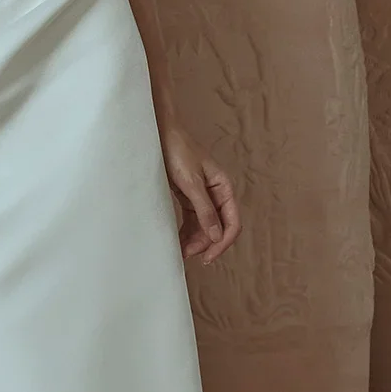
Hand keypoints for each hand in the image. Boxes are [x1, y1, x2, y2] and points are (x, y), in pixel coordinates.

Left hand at [161, 124, 240, 263]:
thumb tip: (217, 236)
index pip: (232, 222)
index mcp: (223, 187)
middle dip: (205, 243)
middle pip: (218, 227)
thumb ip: (205, 210)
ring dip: (195, 240)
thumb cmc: (177, 151)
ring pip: (204, 225)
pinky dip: (186, 231)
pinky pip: (191, 219)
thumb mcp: (191, 182)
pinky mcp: (187, 196)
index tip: (208, 257)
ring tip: (180, 251)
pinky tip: (177, 240)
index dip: (223, 242)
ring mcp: (201, 196)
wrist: (158, 134)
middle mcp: (216, 193)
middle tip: (188, 255)